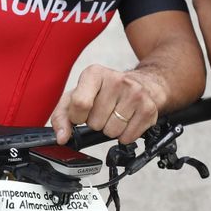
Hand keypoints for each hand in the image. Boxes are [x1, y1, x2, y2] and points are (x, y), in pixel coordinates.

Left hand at [49, 64, 163, 144]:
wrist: (140, 84)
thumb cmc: (103, 92)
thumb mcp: (76, 97)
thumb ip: (61, 117)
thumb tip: (61, 138)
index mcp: (94, 73)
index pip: (80, 103)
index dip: (77, 117)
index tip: (81, 116)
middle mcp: (116, 80)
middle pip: (95, 122)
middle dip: (96, 123)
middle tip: (104, 112)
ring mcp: (135, 93)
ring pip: (111, 132)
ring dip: (110, 130)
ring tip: (115, 115)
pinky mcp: (148, 108)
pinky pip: (128, 138)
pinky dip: (125, 136)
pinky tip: (127, 121)